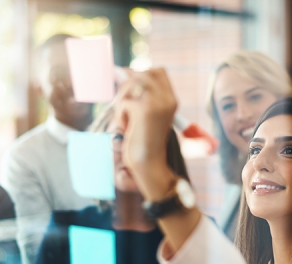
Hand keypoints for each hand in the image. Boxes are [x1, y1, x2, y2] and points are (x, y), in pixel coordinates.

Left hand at [115, 68, 177, 199]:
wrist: (149, 163)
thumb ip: (139, 94)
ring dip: (122, 102)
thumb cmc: (144, 141)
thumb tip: (121, 71)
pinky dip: (120, 115)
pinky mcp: (144, 110)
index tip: (131, 90)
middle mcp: (167, 98)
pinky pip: (124, 102)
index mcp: (171, 99)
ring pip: (130, 85)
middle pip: (141, 74)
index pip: (157, 71)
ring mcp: (157, 103)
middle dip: (127, 87)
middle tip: (125, 107)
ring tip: (126, 119)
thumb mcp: (146, 114)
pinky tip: (127, 128)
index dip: (141, 76)